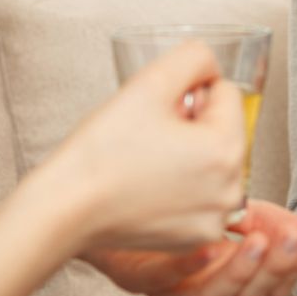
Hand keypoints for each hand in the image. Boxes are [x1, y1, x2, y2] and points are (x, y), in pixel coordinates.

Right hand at [45, 40, 245, 252]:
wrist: (67, 206)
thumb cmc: (102, 151)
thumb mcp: (150, 82)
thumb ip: (192, 58)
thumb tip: (209, 65)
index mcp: (225, 149)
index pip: (227, 94)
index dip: (190, 92)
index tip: (160, 109)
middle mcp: (229, 190)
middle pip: (223, 130)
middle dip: (192, 123)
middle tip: (150, 132)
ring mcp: (213, 218)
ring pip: (212, 162)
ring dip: (188, 153)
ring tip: (147, 158)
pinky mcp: (194, 238)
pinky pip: (200, 194)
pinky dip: (181, 184)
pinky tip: (147, 182)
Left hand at [85, 200, 296, 295]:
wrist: (90, 199)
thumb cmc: (155, 200)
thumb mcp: (215, 204)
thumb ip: (253, 213)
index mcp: (222, 269)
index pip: (269, 281)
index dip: (293, 263)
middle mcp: (197, 284)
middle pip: (246, 293)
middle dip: (277, 266)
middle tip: (294, 239)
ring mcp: (166, 284)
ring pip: (209, 294)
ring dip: (239, 270)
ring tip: (257, 241)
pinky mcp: (135, 274)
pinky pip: (162, 279)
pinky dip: (187, 265)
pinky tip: (206, 243)